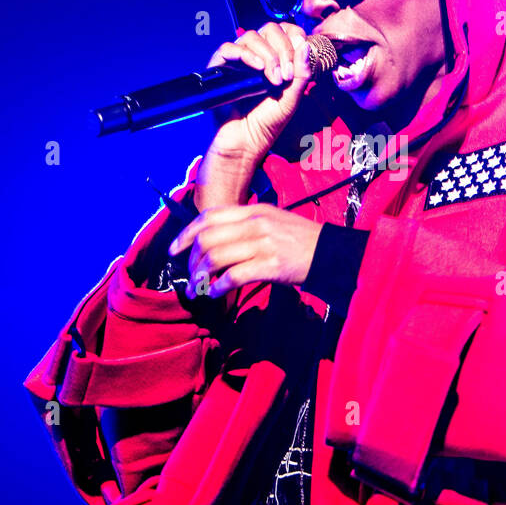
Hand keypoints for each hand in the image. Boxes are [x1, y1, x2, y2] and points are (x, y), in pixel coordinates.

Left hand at [168, 203, 322, 297]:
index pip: (209, 216)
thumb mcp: (272, 221)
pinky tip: (215, 294)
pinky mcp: (271, 265)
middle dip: (192, 260)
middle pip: (208, 238)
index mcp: (254, 211)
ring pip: (216, 257)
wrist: (331, 253)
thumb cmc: (301, 241)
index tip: (175, 248)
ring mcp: (263, 243)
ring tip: (199, 287)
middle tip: (191, 275)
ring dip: (201, 276)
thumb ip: (245, 226)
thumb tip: (216, 243)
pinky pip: (234, 276)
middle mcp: (255, 223)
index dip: (187, 232)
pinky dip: (219, 287)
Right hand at [194, 22, 314, 210]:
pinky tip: (258, 69)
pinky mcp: (220, 68)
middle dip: (283, 49)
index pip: (286, 31)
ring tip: (273, 79)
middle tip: (286, 75)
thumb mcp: (293, 97)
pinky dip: (245, 54)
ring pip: (251, 36)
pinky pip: (229, 48)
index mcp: (276, 59)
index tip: (299, 59)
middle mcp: (257, 56)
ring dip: (268, 55)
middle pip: (270, 29)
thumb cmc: (267, 123)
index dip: (294, 38)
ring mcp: (238, 61)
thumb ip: (302, 72)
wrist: (245, 141)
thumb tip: (305, 44)